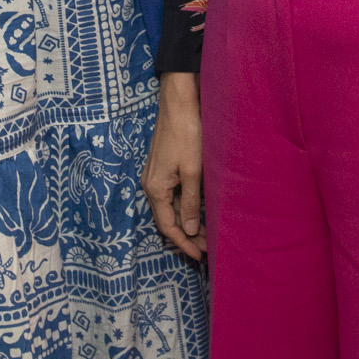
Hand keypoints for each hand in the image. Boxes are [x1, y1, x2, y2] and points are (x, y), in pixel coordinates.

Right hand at [143, 72, 205, 261]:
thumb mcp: (192, 172)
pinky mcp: (162, 167)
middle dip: (186, 235)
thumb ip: (190, 203)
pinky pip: (171, 195)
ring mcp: (155, 175)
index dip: (183, 243)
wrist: (179, 103)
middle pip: (167, 219)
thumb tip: (187, 231)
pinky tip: (197, 209)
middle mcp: (150, 185)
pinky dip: (184, 206)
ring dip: (186, 221)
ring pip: (169, 207)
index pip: (168, 227)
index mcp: (155, 189)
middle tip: (207, 247)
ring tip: (206, 232)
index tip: (199, 255)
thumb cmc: (187, 135)